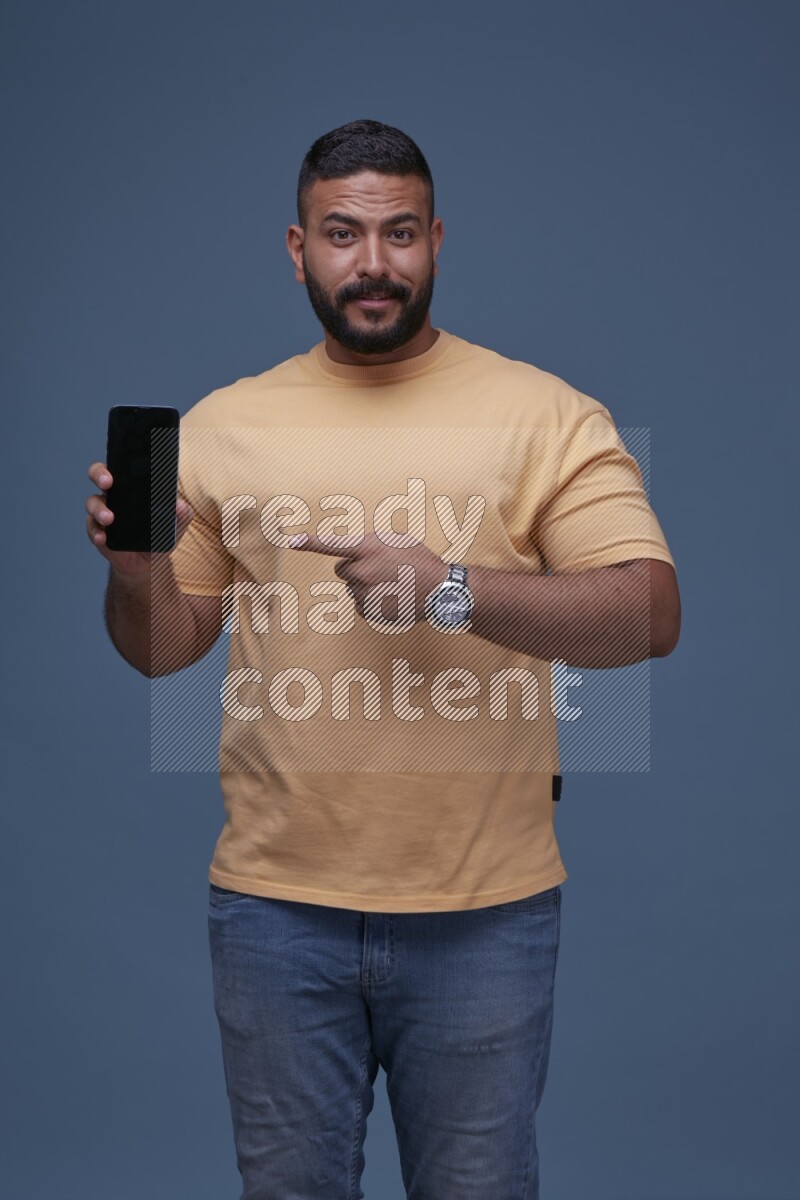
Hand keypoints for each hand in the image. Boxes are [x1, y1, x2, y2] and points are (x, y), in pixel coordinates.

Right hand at [85, 461, 193, 577]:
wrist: (150, 562)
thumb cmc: (160, 534)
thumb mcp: (176, 524)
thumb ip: (182, 513)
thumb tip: (180, 505)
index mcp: (131, 486)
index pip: (122, 465)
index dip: (119, 459)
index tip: (124, 460)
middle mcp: (114, 495)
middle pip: (98, 475)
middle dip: (100, 474)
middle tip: (108, 482)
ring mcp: (104, 512)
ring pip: (93, 502)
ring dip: (99, 509)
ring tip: (109, 519)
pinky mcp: (98, 532)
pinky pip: (92, 529)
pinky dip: (96, 533)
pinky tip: (102, 538)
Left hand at [288, 530, 443, 623]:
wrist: (440, 591)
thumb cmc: (420, 561)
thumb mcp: (397, 540)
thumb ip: (371, 542)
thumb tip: (355, 552)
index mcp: (370, 549)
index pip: (333, 545)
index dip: (310, 542)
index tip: (291, 541)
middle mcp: (364, 572)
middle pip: (342, 570)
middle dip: (355, 569)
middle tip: (380, 570)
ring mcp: (367, 594)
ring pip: (352, 590)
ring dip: (366, 587)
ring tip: (392, 585)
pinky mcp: (371, 612)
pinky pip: (361, 606)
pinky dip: (372, 603)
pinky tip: (392, 598)